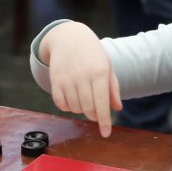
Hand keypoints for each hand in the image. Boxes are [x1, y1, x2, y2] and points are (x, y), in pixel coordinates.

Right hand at [40, 21, 121, 136]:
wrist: (68, 37)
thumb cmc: (92, 53)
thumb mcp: (107, 66)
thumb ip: (112, 88)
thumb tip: (116, 108)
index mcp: (99, 72)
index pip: (102, 104)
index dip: (104, 121)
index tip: (106, 133)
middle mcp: (83, 76)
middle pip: (88, 109)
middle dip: (94, 115)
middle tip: (95, 110)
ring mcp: (67, 79)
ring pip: (75, 108)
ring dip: (81, 109)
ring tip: (83, 97)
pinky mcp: (55, 81)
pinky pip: (61, 104)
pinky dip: (68, 106)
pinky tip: (72, 97)